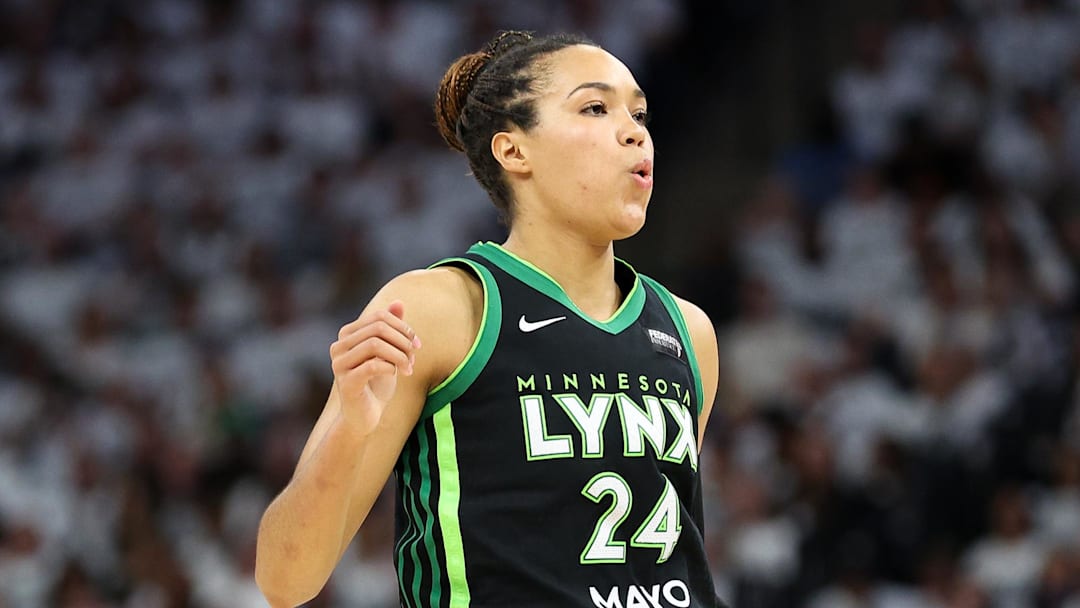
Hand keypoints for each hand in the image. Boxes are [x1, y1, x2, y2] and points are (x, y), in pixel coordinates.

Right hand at [330, 301, 421, 432]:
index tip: (417, 344)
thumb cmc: (377, 383)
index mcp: (347, 334)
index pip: (379, 316)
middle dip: (403, 340)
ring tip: (409, 367)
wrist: (365, 416)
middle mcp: (338, 346)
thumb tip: (398, 302)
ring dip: (399, 355)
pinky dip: (390, 367)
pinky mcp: (346, 382)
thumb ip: (391, 328)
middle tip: (414, 356)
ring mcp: (339, 364)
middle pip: (378, 328)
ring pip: (374, 344)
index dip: (403, 327)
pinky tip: (396, 375)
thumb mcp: (389, 353)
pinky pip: (372, 365)